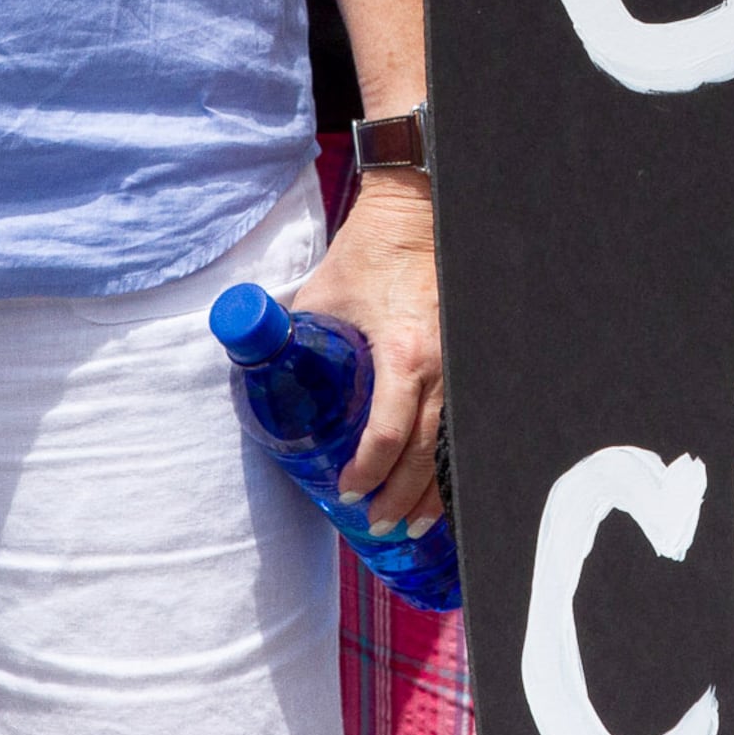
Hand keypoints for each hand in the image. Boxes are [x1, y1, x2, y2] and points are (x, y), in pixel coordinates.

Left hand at [289, 165, 443, 531]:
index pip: (387, 436)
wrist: (417, 212)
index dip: (366, 472)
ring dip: (434, 486)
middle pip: (425, 453)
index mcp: (404, 355)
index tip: (346, 490)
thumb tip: (262, 372)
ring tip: (415, 519)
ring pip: (452, 442)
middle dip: (401, 496)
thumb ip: (296, 340)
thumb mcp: (321, 298)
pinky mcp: (470, 357)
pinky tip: (443, 477)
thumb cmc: (370, 252)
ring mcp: (463, 362)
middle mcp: (442, 366)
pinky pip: (463, 419)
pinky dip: (452, 454)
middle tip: (378, 522)